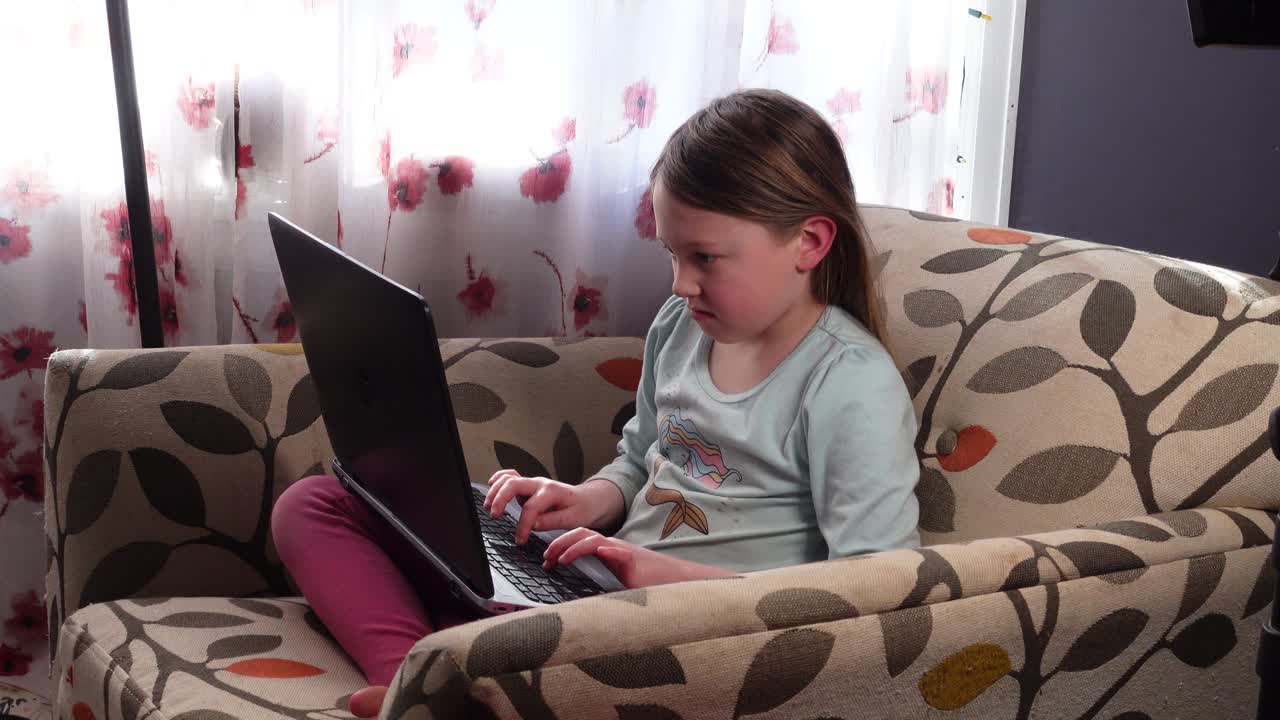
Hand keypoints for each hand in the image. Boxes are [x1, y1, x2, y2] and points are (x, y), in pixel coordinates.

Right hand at [484, 471, 623, 544]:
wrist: (589, 499)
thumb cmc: (582, 508)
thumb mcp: (573, 519)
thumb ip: (552, 521)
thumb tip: (532, 524)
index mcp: (552, 492)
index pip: (531, 507)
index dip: (523, 525)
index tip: (520, 540)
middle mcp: (540, 484)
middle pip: (514, 484)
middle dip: (500, 499)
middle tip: (495, 516)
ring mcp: (533, 484)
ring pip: (509, 478)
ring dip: (496, 490)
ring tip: (489, 506)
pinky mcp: (528, 487)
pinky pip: (510, 476)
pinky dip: (499, 479)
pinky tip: (492, 486)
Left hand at [542, 528, 732, 587]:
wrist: (676, 582)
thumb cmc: (649, 586)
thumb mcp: (618, 586)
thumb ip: (601, 585)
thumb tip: (578, 602)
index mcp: (607, 552)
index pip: (579, 541)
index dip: (560, 547)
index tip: (547, 561)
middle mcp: (613, 548)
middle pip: (581, 534)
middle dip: (559, 543)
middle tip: (545, 559)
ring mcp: (623, 552)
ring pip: (594, 539)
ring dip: (574, 546)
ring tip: (560, 558)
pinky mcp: (634, 560)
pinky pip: (619, 551)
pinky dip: (607, 549)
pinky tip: (599, 551)